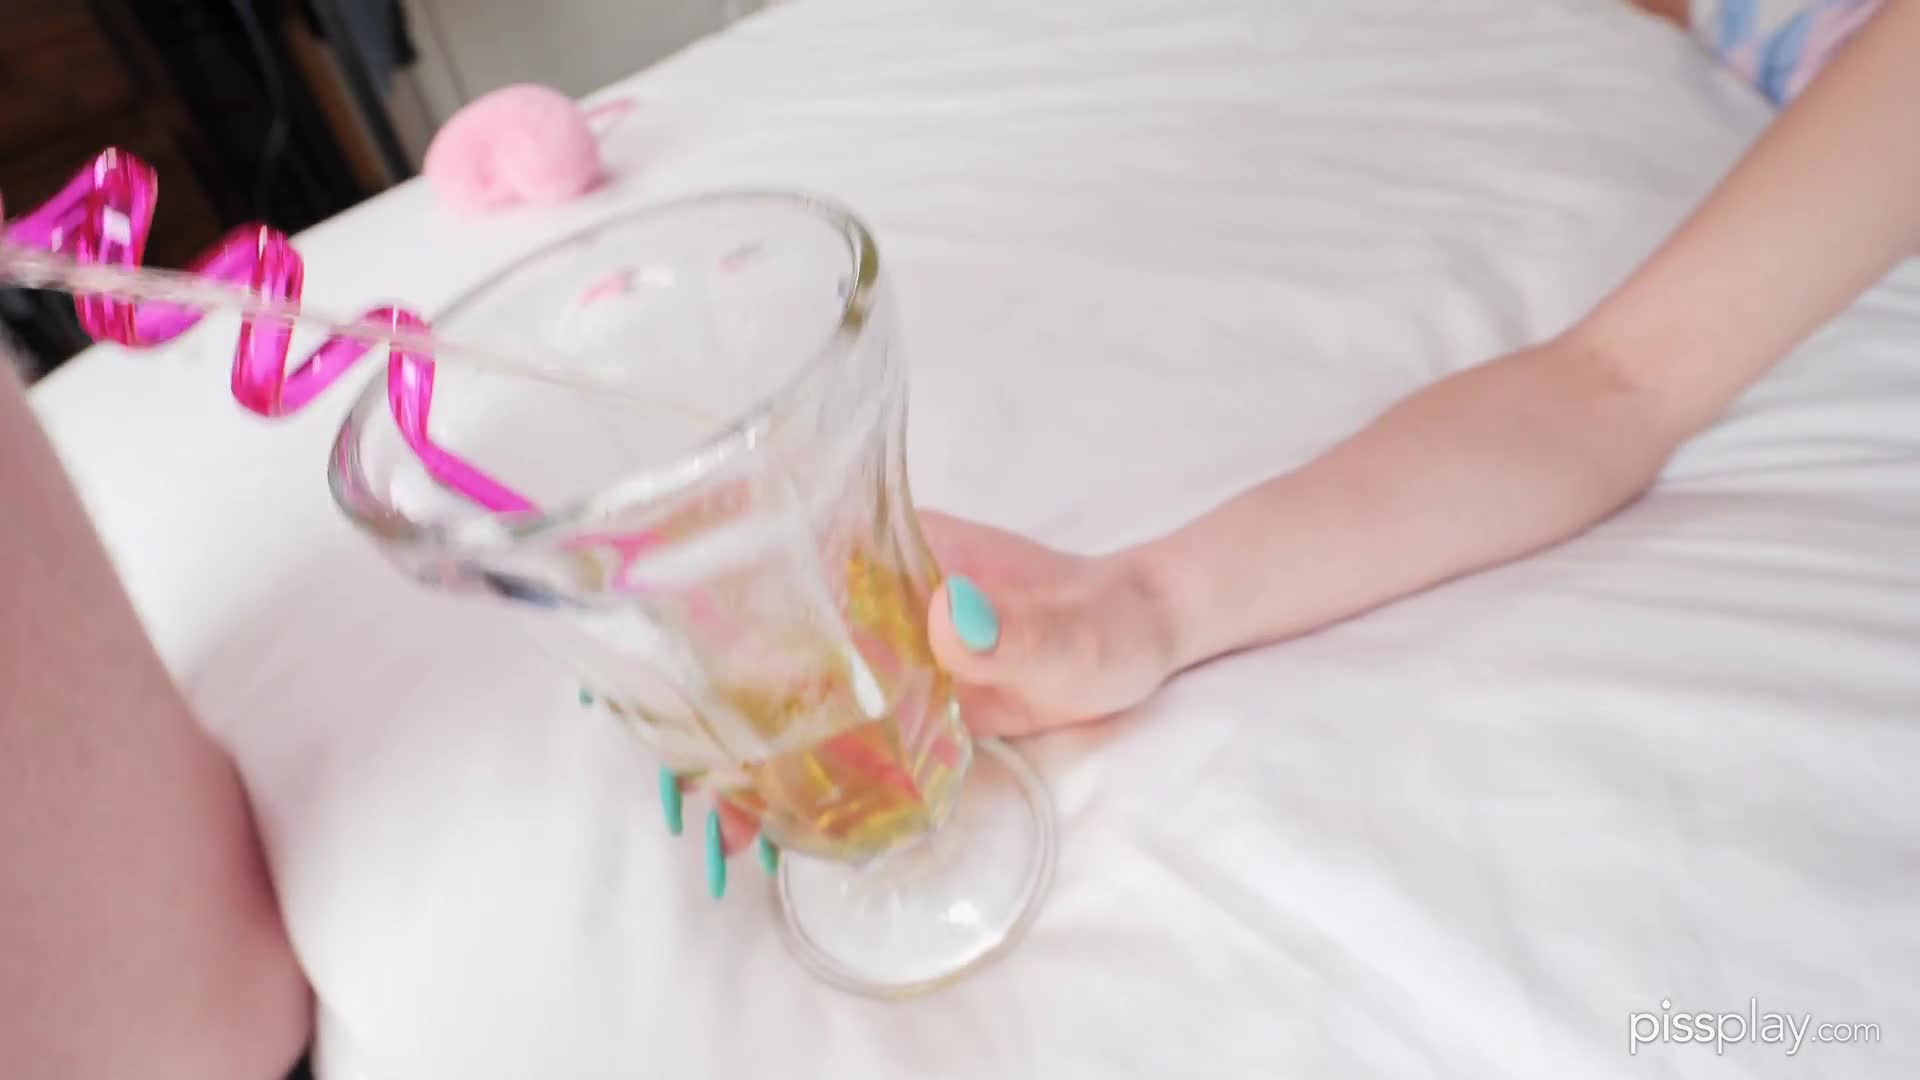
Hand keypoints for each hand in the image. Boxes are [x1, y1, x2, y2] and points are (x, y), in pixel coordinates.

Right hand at [660, 510, 1179, 895]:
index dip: (715, 630)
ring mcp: (883, 648)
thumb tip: (949, 621)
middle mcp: (869, 594)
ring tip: (731, 829)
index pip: (776, 573)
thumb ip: (1018, 631)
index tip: (682, 692)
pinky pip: (842, 731)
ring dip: (760, 755)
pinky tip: (789, 825)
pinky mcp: (903, 696)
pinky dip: (811, 774)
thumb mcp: (1074, 634)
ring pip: (796, 695)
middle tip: (704, 798)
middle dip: (726, 714)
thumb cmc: (1110, 624)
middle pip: (768, 647)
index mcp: (890, 552)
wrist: (1143, 640)